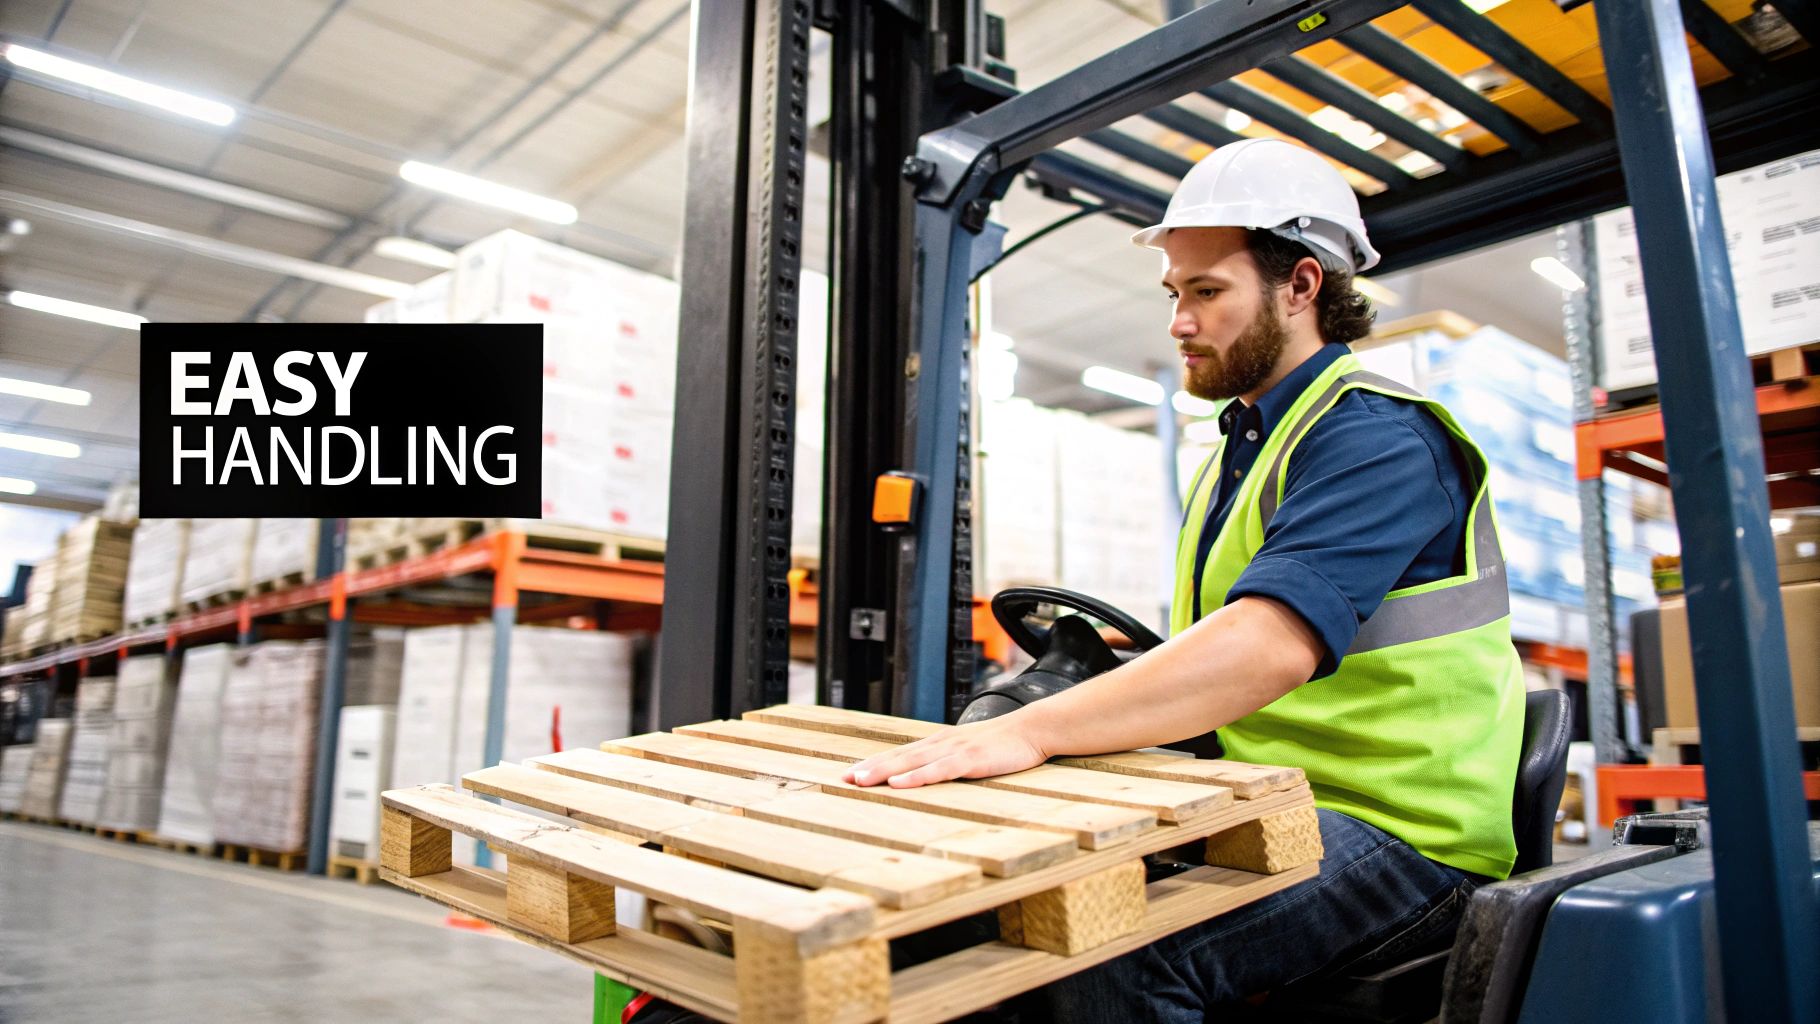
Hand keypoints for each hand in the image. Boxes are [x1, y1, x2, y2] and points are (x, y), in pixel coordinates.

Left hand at [843, 715, 1048, 788]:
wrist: (1032, 729)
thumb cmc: (1002, 743)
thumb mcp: (969, 751)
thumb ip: (948, 760)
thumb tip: (929, 773)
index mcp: (939, 744)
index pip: (900, 754)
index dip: (874, 764)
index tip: (849, 774)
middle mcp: (940, 744)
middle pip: (898, 757)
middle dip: (870, 768)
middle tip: (843, 780)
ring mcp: (954, 751)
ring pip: (912, 763)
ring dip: (884, 772)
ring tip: (860, 780)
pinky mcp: (970, 760)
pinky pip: (938, 771)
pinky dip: (917, 777)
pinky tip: (899, 784)